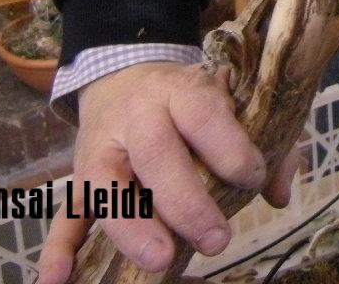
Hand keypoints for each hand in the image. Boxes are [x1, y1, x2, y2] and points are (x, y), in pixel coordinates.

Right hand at [37, 63, 294, 283]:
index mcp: (181, 92)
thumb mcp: (231, 101)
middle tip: (217, 240)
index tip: (253, 178)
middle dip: (187, 201)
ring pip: (108, 185)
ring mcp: (102, 149)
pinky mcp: (79, 178)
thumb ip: (267, 142)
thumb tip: (281, 194)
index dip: (230, 148)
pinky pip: (65, 213)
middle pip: (157, 154)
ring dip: (132, 226)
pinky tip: (56, 279)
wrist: (124, 75)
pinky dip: (58, 247)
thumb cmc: (190, 100)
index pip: (203, 115)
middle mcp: (138, 117)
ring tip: (161, 260)